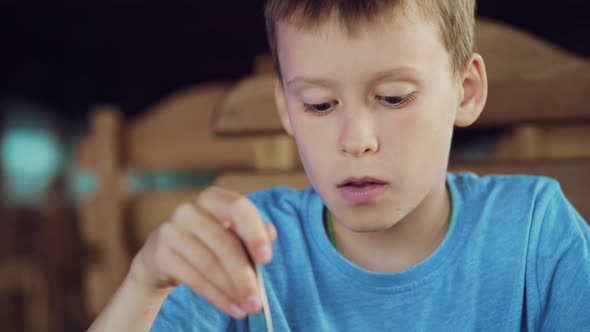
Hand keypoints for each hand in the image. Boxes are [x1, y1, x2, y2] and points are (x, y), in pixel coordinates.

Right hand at [128, 186, 276, 318]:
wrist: (162, 255)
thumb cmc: (207, 241)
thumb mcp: (230, 232)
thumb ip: (252, 232)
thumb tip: (271, 233)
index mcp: (212, 198)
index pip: (238, 207)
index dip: (254, 233)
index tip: (266, 259)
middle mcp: (188, 210)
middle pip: (224, 244)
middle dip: (244, 276)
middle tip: (258, 301)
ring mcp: (170, 230)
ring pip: (209, 265)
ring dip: (232, 291)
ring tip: (248, 307)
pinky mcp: (160, 254)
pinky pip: (194, 279)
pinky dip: (216, 297)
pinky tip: (231, 308)